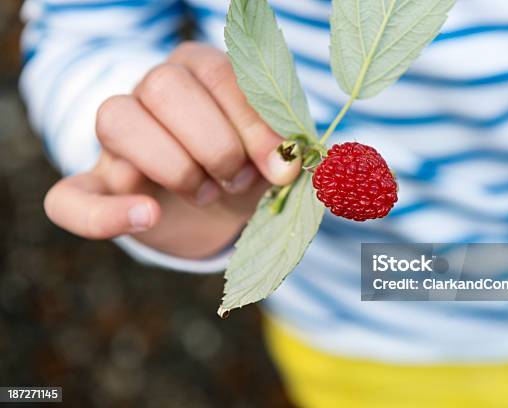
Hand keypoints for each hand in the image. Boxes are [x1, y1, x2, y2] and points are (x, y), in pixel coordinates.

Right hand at [43, 42, 301, 258]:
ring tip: (206, 193)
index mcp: (201, 72)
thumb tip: (290, 163)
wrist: (220, 212)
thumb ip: (284, 151)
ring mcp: (117, 140)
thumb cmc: (248, 171)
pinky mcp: (98, 189)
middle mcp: (152, 93)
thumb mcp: (273, 157)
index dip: (251, 122)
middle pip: (162, 86)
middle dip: (214, 143)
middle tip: (237, 178)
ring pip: (116, 118)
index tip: (280, 167)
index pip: (218, 74)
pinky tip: (146, 217)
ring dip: (175, 166)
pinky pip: (69, 197)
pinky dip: (102, 214)